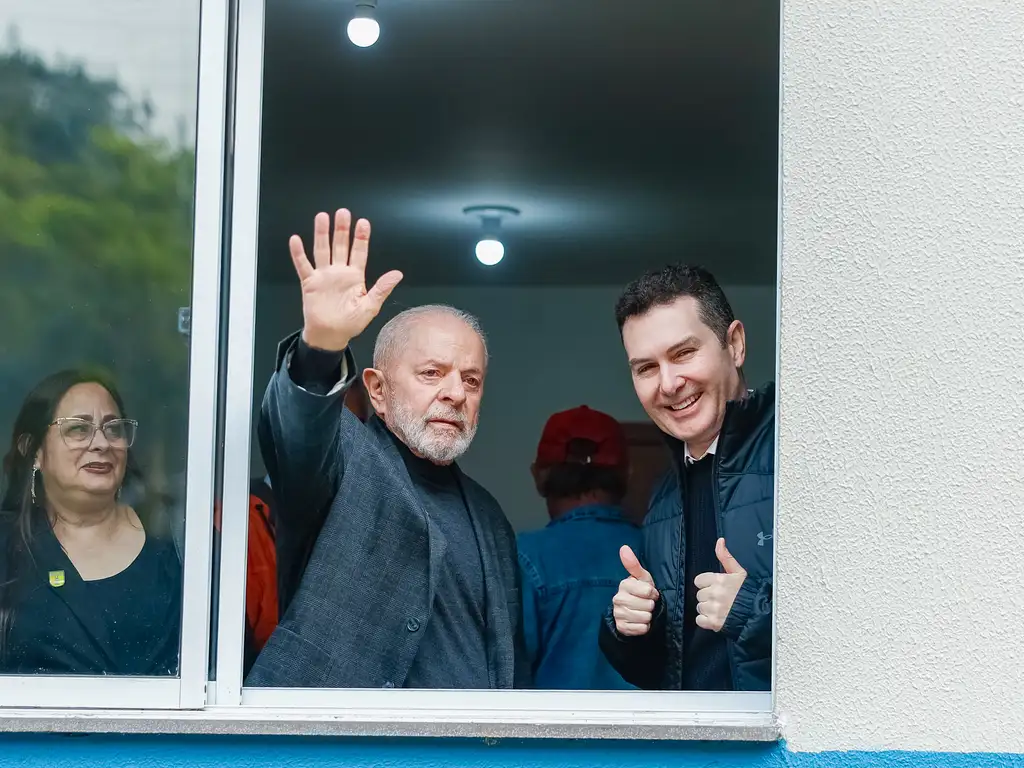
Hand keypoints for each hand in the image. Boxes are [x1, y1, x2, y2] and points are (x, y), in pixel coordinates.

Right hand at [289, 209, 403, 351]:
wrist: (330, 335)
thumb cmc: (350, 323)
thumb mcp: (370, 306)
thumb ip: (382, 289)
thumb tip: (397, 274)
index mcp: (355, 277)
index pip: (359, 252)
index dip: (361, 238)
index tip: (363, 223)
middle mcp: (339, 272)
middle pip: (340, 246)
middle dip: (342, 229)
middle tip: (343, 213)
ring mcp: (324, 276)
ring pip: (322, 250)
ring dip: (322, 234)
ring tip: (322, 218)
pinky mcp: (310, 283)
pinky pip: (303, 265)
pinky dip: (298, 253)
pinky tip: (296, 240)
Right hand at [612, 545, 659, 636]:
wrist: (631, 612)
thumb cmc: (640, 591)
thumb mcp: (641, 577)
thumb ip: (633, 564)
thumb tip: (623, 547)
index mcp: (624, 585)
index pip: (648, 591)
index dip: (652, 593)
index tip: (649, 593)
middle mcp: (618, 599)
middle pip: (647, 606)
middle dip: (650, 606)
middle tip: (646, 603)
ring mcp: (619, 614)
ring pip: (645, 618)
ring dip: (648, 617)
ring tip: (643, 612)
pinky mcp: (621, 627)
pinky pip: (641, 629)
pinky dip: (644, 627)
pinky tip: (640, 621)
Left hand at [694, 538, 746, 631]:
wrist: (759, 613)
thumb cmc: (750, 592)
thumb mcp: (739, 572)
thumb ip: (725, 557)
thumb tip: (720, 541)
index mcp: (719, 580)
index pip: (699, 580)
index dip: (706, 584)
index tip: (715, 587)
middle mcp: (714, 593)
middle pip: (699, 594)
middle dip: (708, 596)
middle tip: (720, 599)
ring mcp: (714, 608)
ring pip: (700, 607)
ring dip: (707, 608)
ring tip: (721, 608)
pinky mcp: (714, 622)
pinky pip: (699, 620)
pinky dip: (706, 621)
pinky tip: (716, 617)